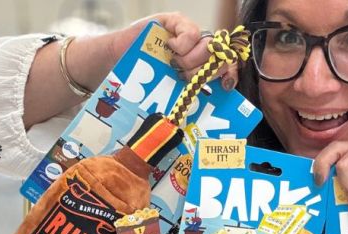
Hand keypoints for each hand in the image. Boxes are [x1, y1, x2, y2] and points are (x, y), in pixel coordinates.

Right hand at [121, 13, 240, 89]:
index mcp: (201, 64)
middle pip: (218, 57)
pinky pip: (192, 34)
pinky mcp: (177, 21)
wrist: (118, 61)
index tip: (226, 85)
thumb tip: (211, 98)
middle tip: (182, 75)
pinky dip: (182, 45)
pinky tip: (170, 48)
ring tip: (173, 63)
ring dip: (190, 60)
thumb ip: (192, 91)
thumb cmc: (144, 78)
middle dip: (201, 72)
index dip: (230, 73)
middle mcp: (199, 48)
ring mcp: (189, 33)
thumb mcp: (172, 89)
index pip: (226, 65)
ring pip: (208, 47)